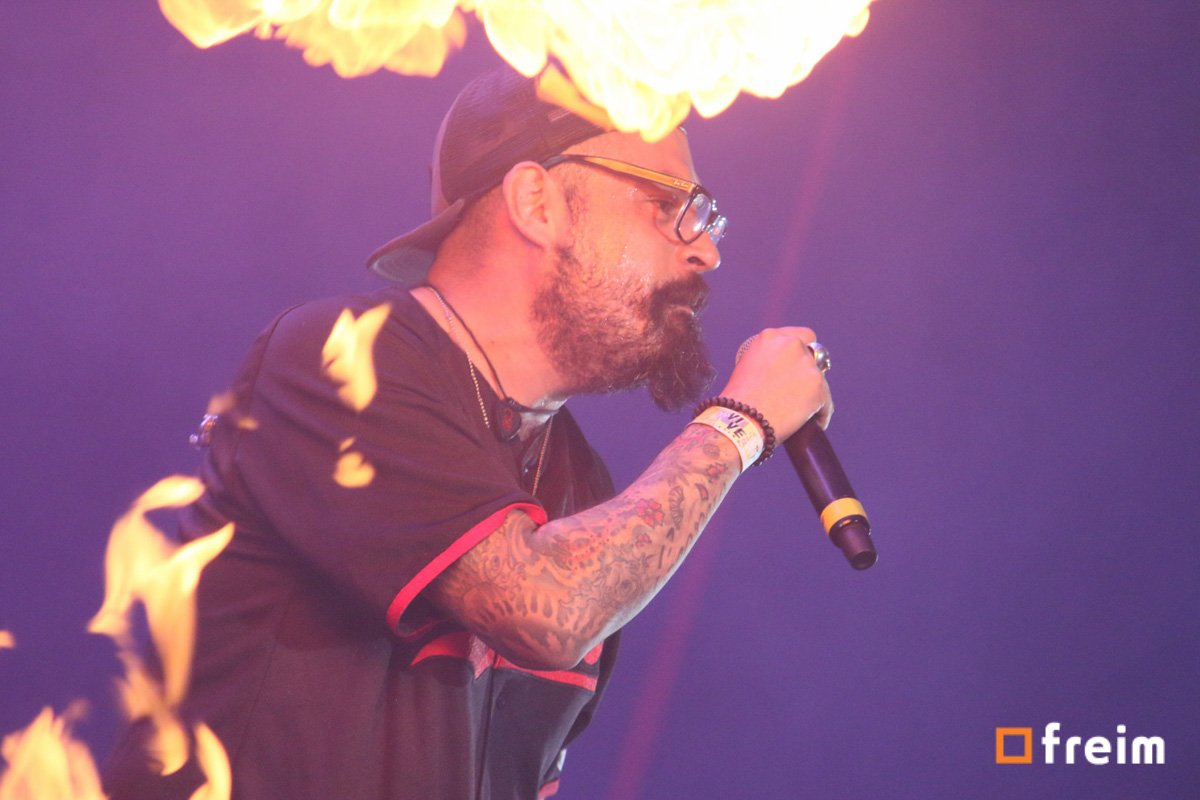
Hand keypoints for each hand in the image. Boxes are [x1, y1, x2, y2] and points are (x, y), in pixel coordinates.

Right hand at [718, 327, 832, 439]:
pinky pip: (825, 401)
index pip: (802, 335)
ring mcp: (806, 365)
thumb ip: (769, 360)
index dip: (803, 350)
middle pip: (815, 354)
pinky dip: (820, 412)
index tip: (801, 363)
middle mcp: (791, 345)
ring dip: (813, 393)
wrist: (741, 421)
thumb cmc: (738, 401)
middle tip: (802, 387)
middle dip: (810, 369)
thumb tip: (785, 371)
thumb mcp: (748, 367)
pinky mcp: (818, 386)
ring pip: (820, 380)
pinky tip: (814, 423)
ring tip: (802, 412)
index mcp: (771, 337)